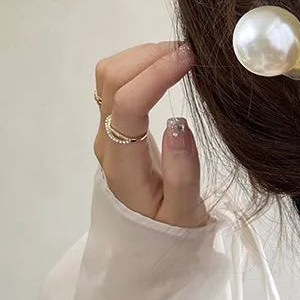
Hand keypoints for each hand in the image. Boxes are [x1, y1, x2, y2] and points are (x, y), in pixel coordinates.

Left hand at [93, 41, 208, 227]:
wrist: (145, 246)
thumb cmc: (169, 232)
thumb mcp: (183, 214)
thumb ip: (182, 173)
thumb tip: (179, 124)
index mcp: (123, 165)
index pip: (128, 104)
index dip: (157, 74)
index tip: (191, 58)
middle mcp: (107, 141)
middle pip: (110, 79)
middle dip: (149, 55)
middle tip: (192, 53)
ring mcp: (107, 132)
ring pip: (108, 75)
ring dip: (143, 55)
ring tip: (183, 57)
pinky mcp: (114, 126)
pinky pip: (116, 83)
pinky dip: (141, 64)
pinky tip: (168, 68)